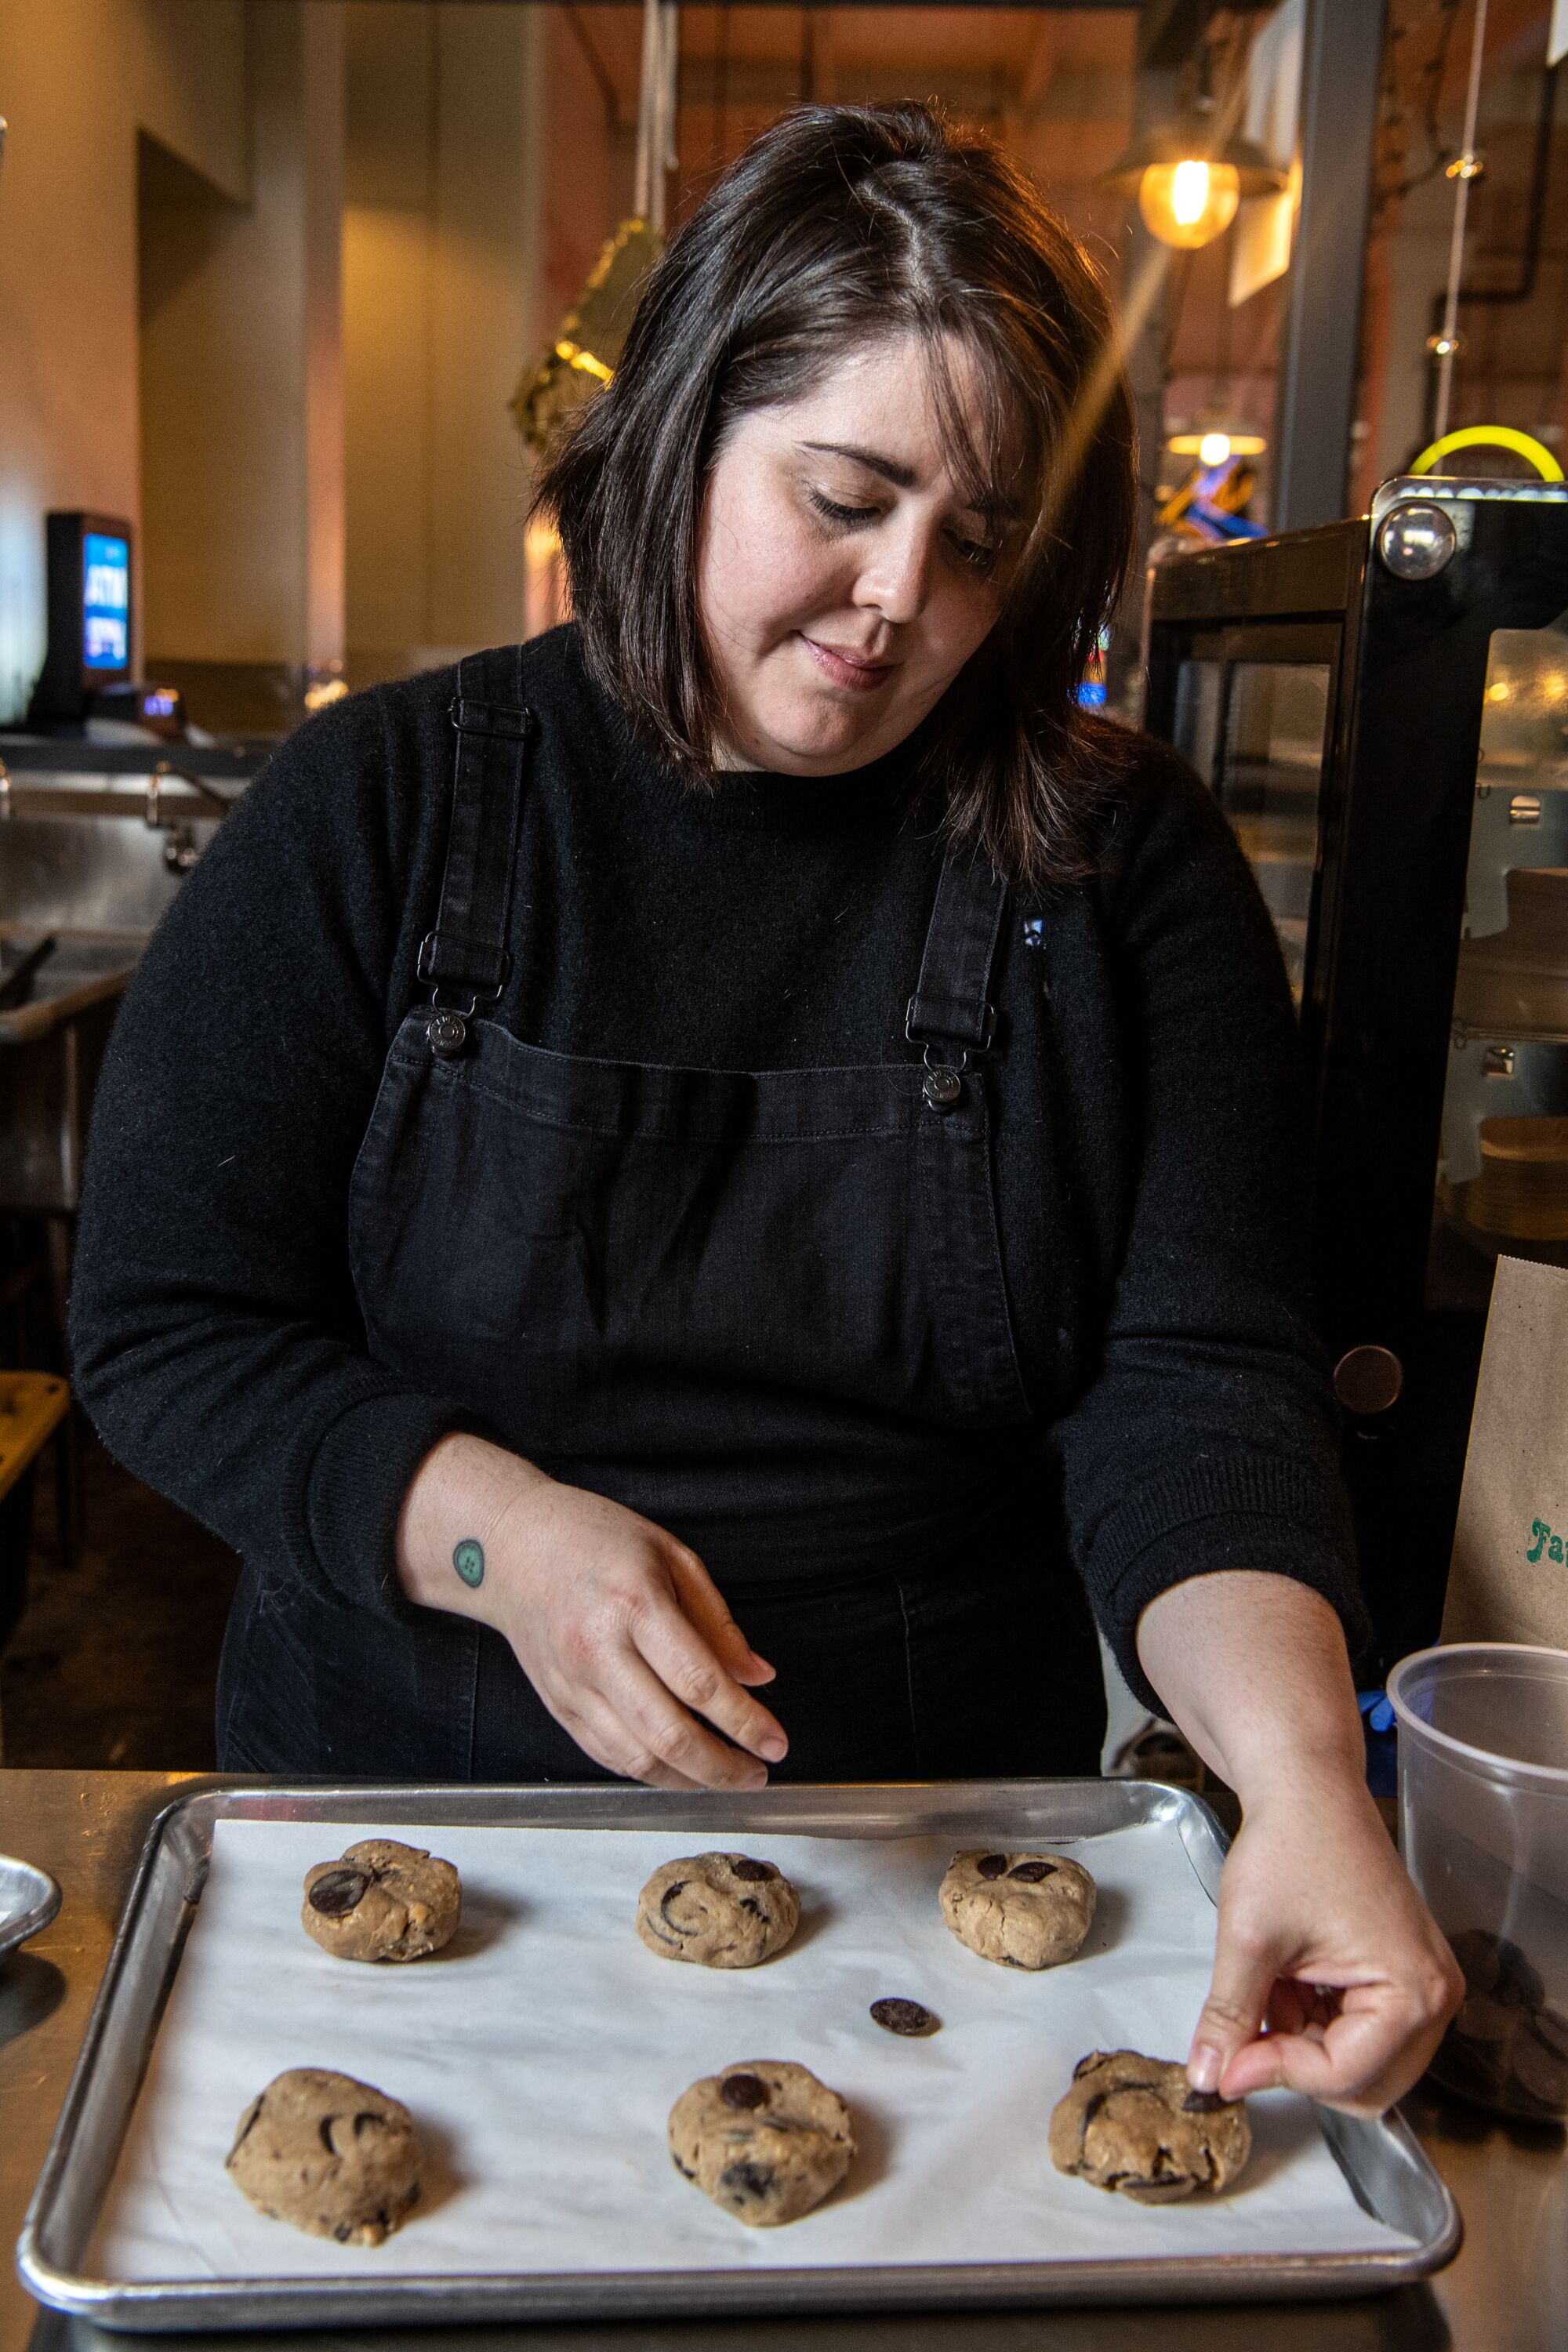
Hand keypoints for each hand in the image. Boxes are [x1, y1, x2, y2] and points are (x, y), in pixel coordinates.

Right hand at [397, 1434, 786, 1789]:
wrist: (510, 1546)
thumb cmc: (594, 1539)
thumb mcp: (671, 1556)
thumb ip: (717, 1621)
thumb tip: (757, 1676)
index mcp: (635, 1603)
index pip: (700, 1683)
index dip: (746, 1722)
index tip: (776, 1742)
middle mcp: (599, 1650)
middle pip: (669, 1734)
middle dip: (724, 1768)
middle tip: (757, 1773)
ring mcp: (573, 1683)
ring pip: (637, 1758)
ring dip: (690, 1780)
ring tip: (726, 1776)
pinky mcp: (557, 1704)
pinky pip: (608, 1755)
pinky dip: (649, 1771)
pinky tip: (679, 1768)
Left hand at [1187, 1770, 1461, 2116]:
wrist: (1307, 1790)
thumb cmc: (1291, 1845)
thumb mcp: (1250, 1939)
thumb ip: (1231, 2018)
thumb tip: (1207, 2078)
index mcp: (1414, 1990)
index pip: (1345, 2075)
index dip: (1276, 2074)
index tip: (1225, 2065)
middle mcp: (1434, 1997)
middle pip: (1363, 2085)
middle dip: (1297, 2065)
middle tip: (1243, 2033)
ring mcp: (1422, 1988)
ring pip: (1356, 2065)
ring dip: (1302, 2042)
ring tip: (1269, 1983)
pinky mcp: (1402, 1978)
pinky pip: (1357, 2034)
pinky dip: (1312, 2021)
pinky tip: (1287, 1978)